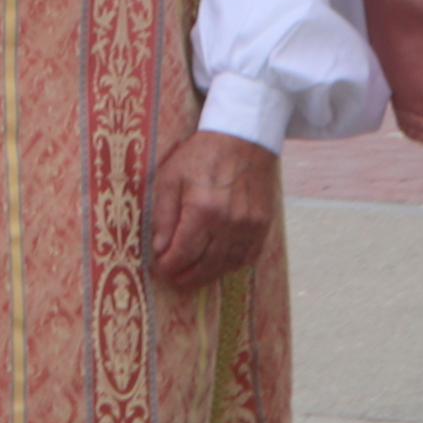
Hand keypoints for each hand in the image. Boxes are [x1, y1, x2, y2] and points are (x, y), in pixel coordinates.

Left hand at [146, 131, 279, 288]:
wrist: (242, 141)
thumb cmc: (200, 156)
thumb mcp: (170, 177)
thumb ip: (163, 214)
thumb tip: (159, 248)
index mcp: (204, 210)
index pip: (185, 251)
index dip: (170, 265)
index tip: (160, 270)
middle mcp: (230, 223)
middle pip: (207, 263)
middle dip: (187, 275)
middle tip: (173, 280)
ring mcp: (250, 227)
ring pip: (228, 263)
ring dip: (208, 275)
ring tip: (191, 278)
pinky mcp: (263, 226)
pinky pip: (247, 257)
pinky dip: (231, 266)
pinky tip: (217, 267)